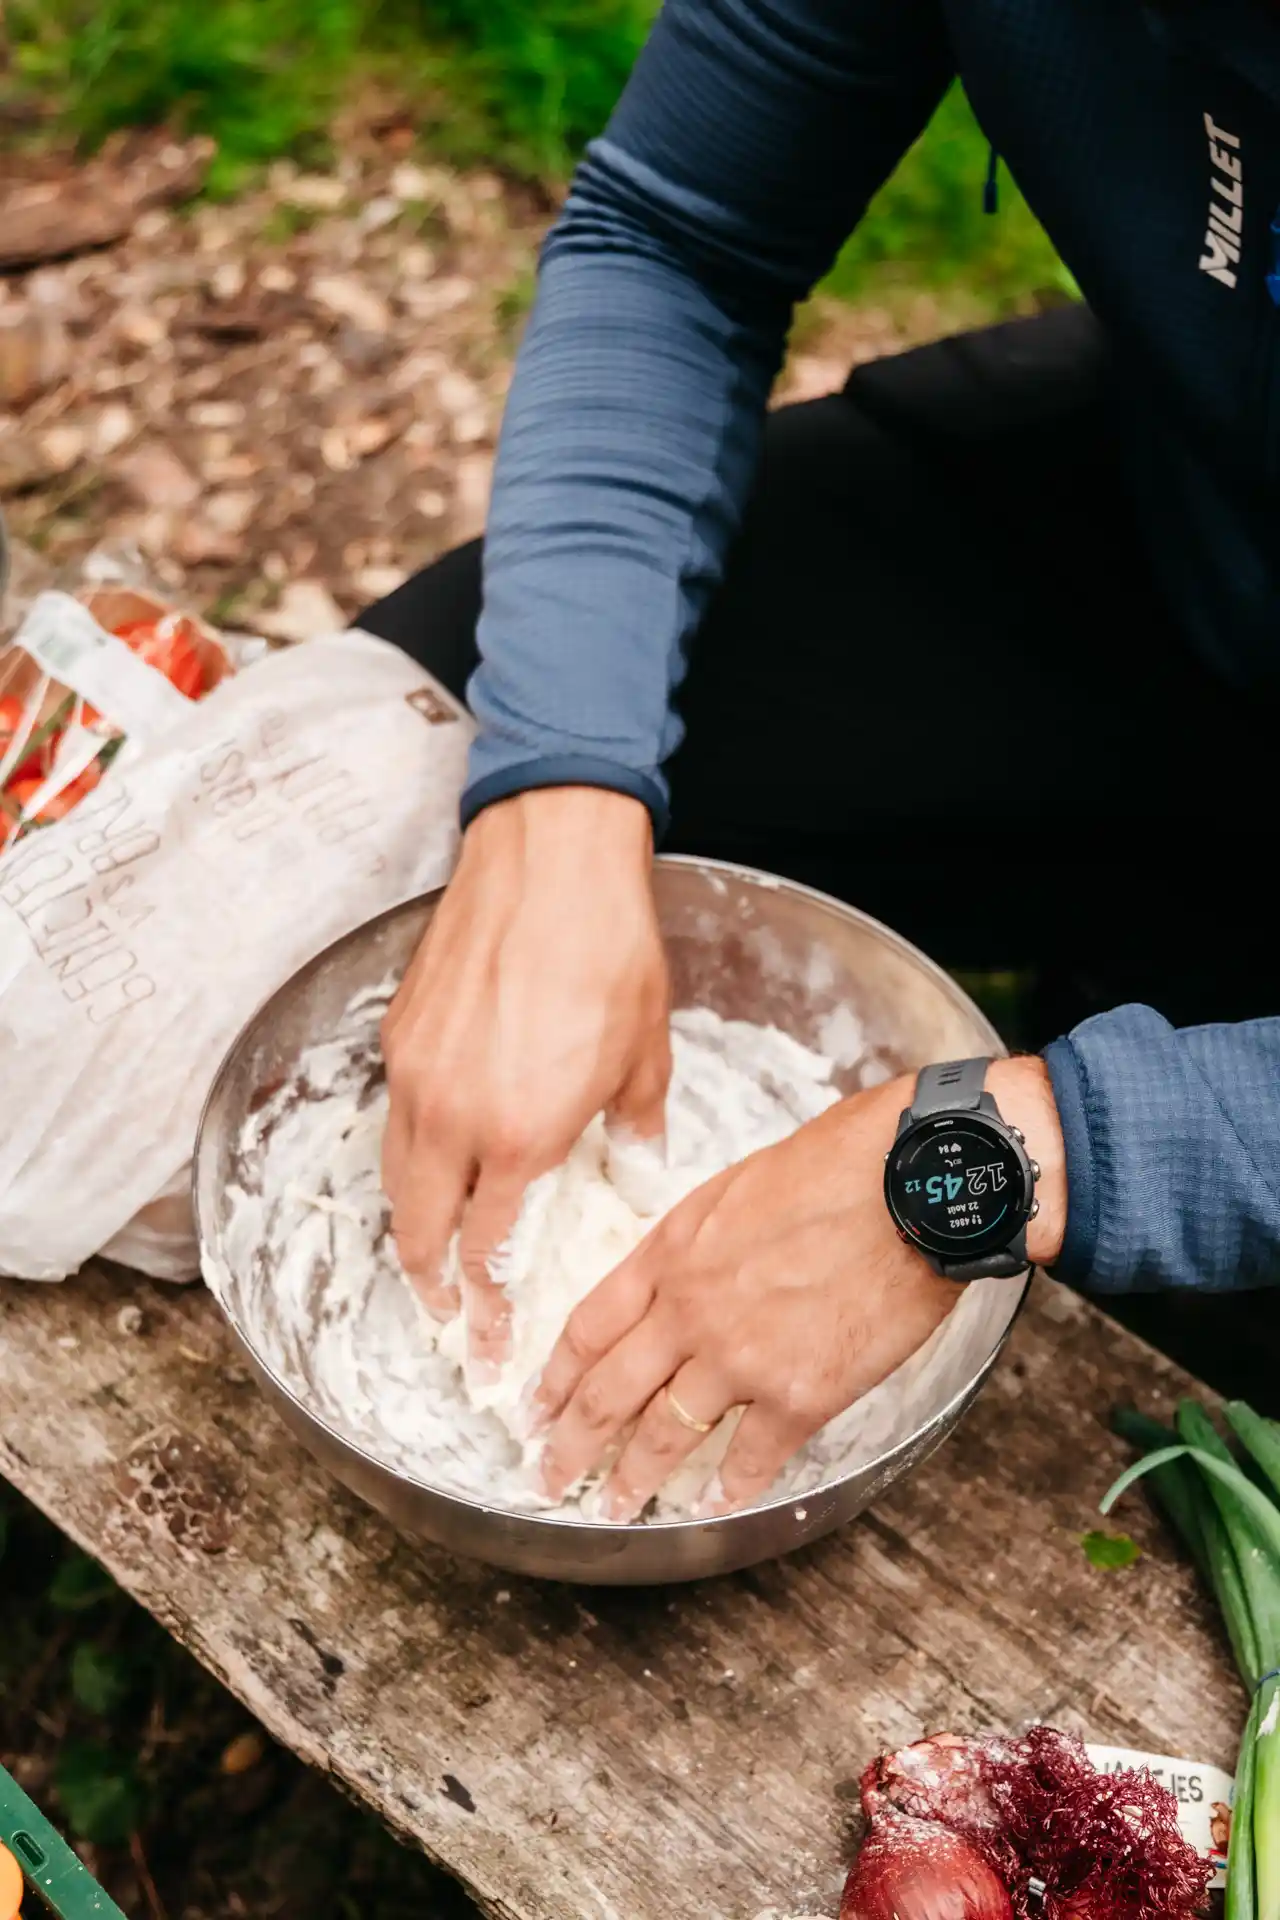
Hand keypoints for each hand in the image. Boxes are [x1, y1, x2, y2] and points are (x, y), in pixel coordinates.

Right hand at [381, 785, 670, 1365]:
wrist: (550, 856)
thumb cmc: (608, 948)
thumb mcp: (644, 1052)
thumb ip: (635, 1127)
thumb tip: (637, 1169)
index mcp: (520, 1134)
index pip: (487, 1248)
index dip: (485, 1307)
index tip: (486, 1347)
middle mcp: (452, 1114)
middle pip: (418, 1229)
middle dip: (430, 1285)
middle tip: (448, 1318)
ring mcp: (415, 1072)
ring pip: (395, 1177)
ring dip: (410, 1227)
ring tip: (431, 1256)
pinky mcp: (400, 1033)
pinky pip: (393, 1118)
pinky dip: (407, 1157)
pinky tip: (434, 1160)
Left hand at [534, 1056, 1066, 1517]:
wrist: (912, 1183)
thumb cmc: (839, 1165)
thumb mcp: (736, 1187)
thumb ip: (694, 1241)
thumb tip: (677, 1273)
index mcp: (671, 1253)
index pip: (588, 1326)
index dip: (556, 1375)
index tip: (536, 1405)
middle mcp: (690, 1311)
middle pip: (608, 1392)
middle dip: (571, 1442)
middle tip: (548, 1474)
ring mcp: (741, 1358)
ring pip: (665, 1436)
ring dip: (632, 1479)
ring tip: (612, 1509)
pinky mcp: (801, 1395)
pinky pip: (751, 1459)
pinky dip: (728, 1491)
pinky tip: (713, 1507)